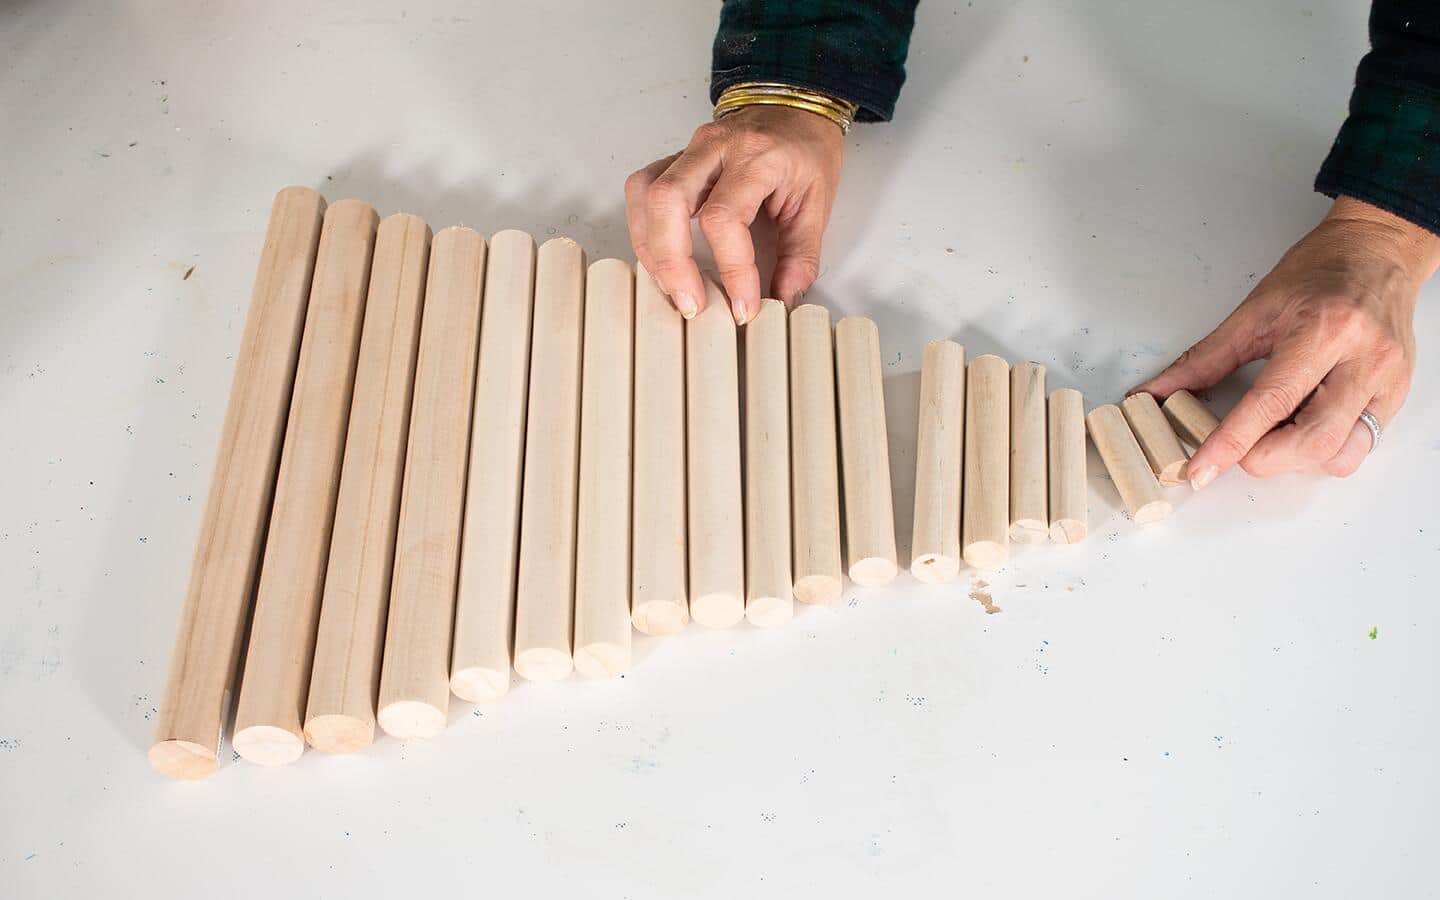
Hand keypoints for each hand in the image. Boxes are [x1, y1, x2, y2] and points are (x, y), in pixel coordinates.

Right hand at [624, 105, 843, 323]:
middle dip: (672, 262)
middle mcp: (714, 147)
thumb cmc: (806, 149)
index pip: (725, 217)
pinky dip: (645, 229)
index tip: (743, 305)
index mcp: (756, 156)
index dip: (731, 269)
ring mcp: (689, 149)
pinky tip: (661, 258)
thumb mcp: (817, 202)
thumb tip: (783, 297)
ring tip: (672, 287)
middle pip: (668, 201)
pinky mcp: (675, 159)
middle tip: (691, 303)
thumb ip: (801, 254)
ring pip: (645, 193)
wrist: (796, 105)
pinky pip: (643, 190)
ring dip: (651, 247)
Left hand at [1141, 196, 1439, 485]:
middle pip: (1315, 440)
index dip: (1231, 442)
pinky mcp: (1396, 396)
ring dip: (1296, 460)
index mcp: (1326, 330)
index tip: (1201, 468)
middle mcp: (1365, 359)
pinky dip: (1321, 451)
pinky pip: (1360, 446)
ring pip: (1342, 455)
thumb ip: (1204, 359)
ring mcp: (1387, 381)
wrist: (1377, 251)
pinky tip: (1301, 426)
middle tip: (1237, 448)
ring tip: (1275, 433)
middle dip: (1265, 458)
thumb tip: (1157, 392)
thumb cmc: (1319, 272)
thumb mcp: (1254, 311)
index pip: (1272, 401)